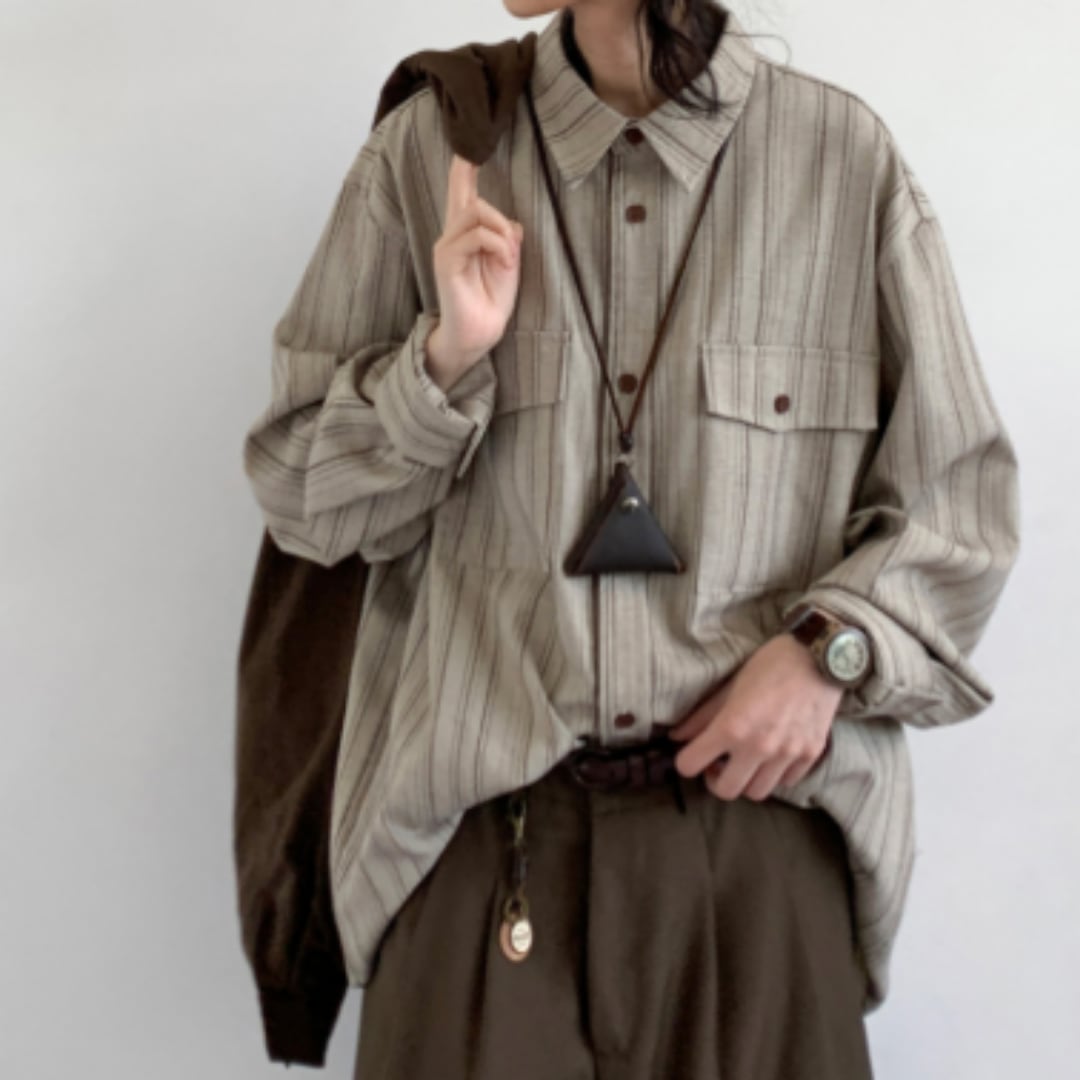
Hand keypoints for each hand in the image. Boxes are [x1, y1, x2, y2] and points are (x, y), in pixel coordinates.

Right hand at [426, 153, 523, 380]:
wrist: (480, 334)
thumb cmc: (492, 302)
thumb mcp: (509, 265)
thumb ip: (510, 242)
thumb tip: (515, 224)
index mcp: (467, 235)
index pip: (461, 193)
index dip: (463, 168)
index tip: (467, 143)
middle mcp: (452, 237)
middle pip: (473, 200)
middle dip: (501, 220)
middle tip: (512, 249)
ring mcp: (447, 248)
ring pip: (475, 213)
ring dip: (501, 234)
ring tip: (508, 260)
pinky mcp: (446, 261)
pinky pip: (475, 236)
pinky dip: (496, 245)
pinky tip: (503, 264)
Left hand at [667, 633, 842, 801]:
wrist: (819, 656)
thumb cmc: (769, 665)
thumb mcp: (729, 685)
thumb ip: (702, 715)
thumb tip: (677, 736)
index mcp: (732, 727)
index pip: (690, 765)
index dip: (685, 761)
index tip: (692, 754)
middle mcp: (759, 747)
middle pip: (726, 791)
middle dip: (715, 780)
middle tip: (718, 763)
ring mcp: (787, 754)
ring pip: (757, 792)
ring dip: (746, 779)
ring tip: (746, 760)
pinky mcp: (811, 755)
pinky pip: (786, 782)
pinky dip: (775, 774)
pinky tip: (772, 756)